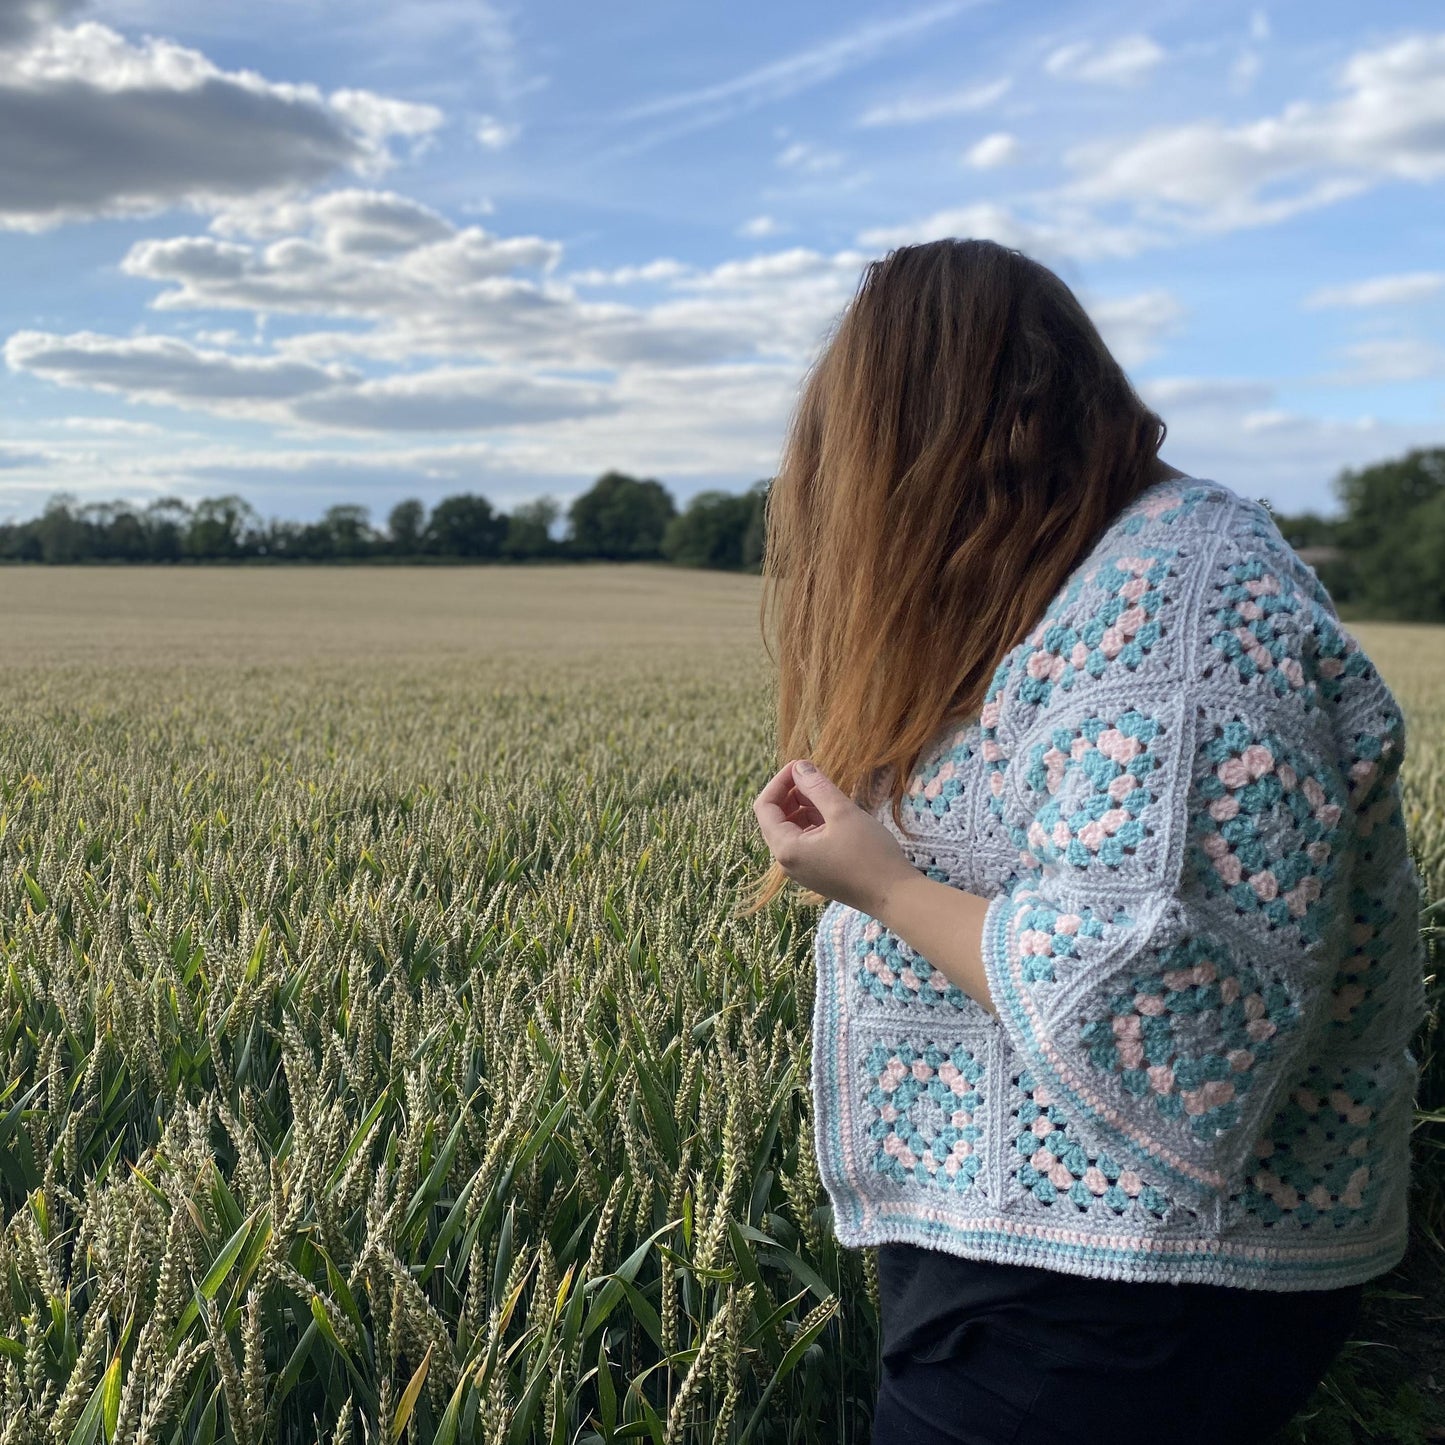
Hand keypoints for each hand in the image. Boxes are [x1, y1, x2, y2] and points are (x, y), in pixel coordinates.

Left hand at [751, 759, 917, 915]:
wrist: (895, 896)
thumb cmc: (870, 855)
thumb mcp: (842, 813)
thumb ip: (817, 787)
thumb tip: (799, 766)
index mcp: (786, 849)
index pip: (765, 807)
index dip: (779, 781)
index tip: (801, 765)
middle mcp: (788, 862)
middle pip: (775, 818)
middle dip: (791, 793)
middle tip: (816, 775)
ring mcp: (803, 869)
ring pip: (792, 829)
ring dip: (804, 806)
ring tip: (829, 792)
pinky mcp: (818, 872)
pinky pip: (806, 841)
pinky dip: (815, 822)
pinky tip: (835, 812)